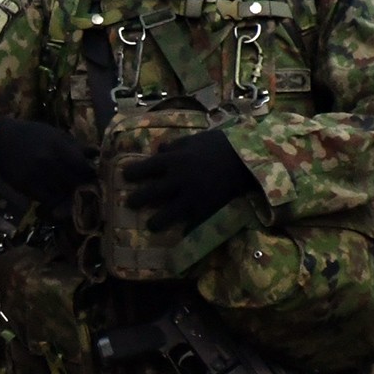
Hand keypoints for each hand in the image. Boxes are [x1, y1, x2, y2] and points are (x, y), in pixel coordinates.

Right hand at [0, 117, 97, 211]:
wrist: (1, 141)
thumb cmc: (32, 135)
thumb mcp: (55, 135)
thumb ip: (75, 146)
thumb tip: (97, 152)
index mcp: (59, 146)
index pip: (83, 168)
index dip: (90, 176)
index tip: (91, 178)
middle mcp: (49, 160)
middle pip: (74, 183)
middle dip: (80, 188)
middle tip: (83, 191)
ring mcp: (36, 173)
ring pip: (61, 193)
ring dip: (66, 196)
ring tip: (68, 195)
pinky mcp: (25, 185)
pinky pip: (46, 199)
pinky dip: (52, 201)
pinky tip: (52, 197)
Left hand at [123, 128, 258, 229]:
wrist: (248, 160)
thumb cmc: (222, 145)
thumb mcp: (196, 139)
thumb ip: (176, 145)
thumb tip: (159, 149)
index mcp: (174, 161)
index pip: (146, 168)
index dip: (133, 173)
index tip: (124, 176)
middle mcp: (178, 181)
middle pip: (150, 194)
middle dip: (136, 200)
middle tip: (129, 203)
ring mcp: (190, 198)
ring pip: (166, 215)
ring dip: (156, 222)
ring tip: (151, 226)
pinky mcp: (205, 211)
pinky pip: (191, 225)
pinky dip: (186, 230)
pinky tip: (181, 234)